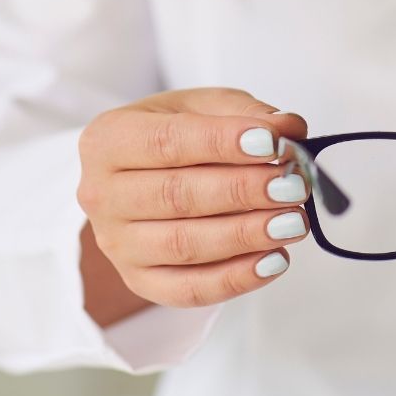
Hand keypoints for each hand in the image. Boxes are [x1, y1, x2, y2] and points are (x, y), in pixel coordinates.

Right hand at [77, 87, 311, 312]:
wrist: (145, 174)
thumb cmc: (179, 132)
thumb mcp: (208, 106)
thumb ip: (249, 114)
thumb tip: (290, 129)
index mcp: (110, 139)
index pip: (167, 142)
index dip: (223, 143)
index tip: (274, 144)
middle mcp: (101, 194)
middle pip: (176, 196)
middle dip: (244, 191)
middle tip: (294, 185)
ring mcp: (117, 244)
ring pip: (184, 245)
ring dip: (246, 235)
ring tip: (294, 221)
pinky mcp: (139, 280)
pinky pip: (188, 289)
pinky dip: (235, 279)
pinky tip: (275, 260)